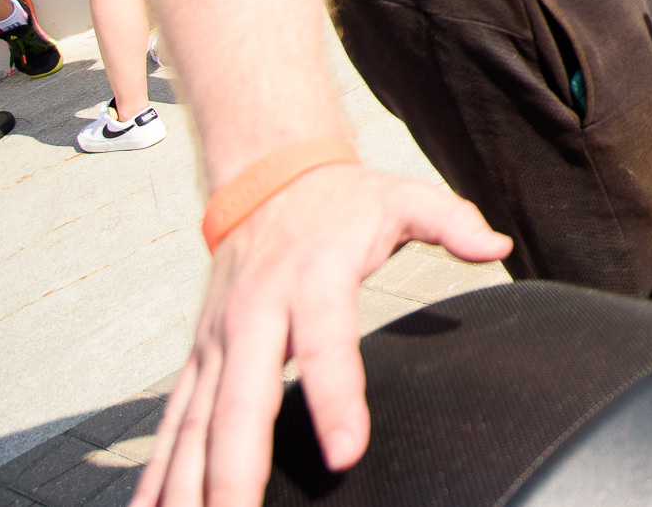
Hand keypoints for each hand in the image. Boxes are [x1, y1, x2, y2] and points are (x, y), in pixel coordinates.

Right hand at [128, 165, 508, 506]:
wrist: (268, 177)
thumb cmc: (345, 202)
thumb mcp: (404, 197)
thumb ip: (450, 220)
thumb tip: (496, 242)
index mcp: (312, 280)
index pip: (326, 345)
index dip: (336, 398)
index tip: (348, 452)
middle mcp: (253, 316)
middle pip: (241, 405)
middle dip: (237, 472)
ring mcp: (216, 343)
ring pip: (193, 426)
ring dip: (185, 487)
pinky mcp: (197, 360)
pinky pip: (170, 424)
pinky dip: (155, 473)